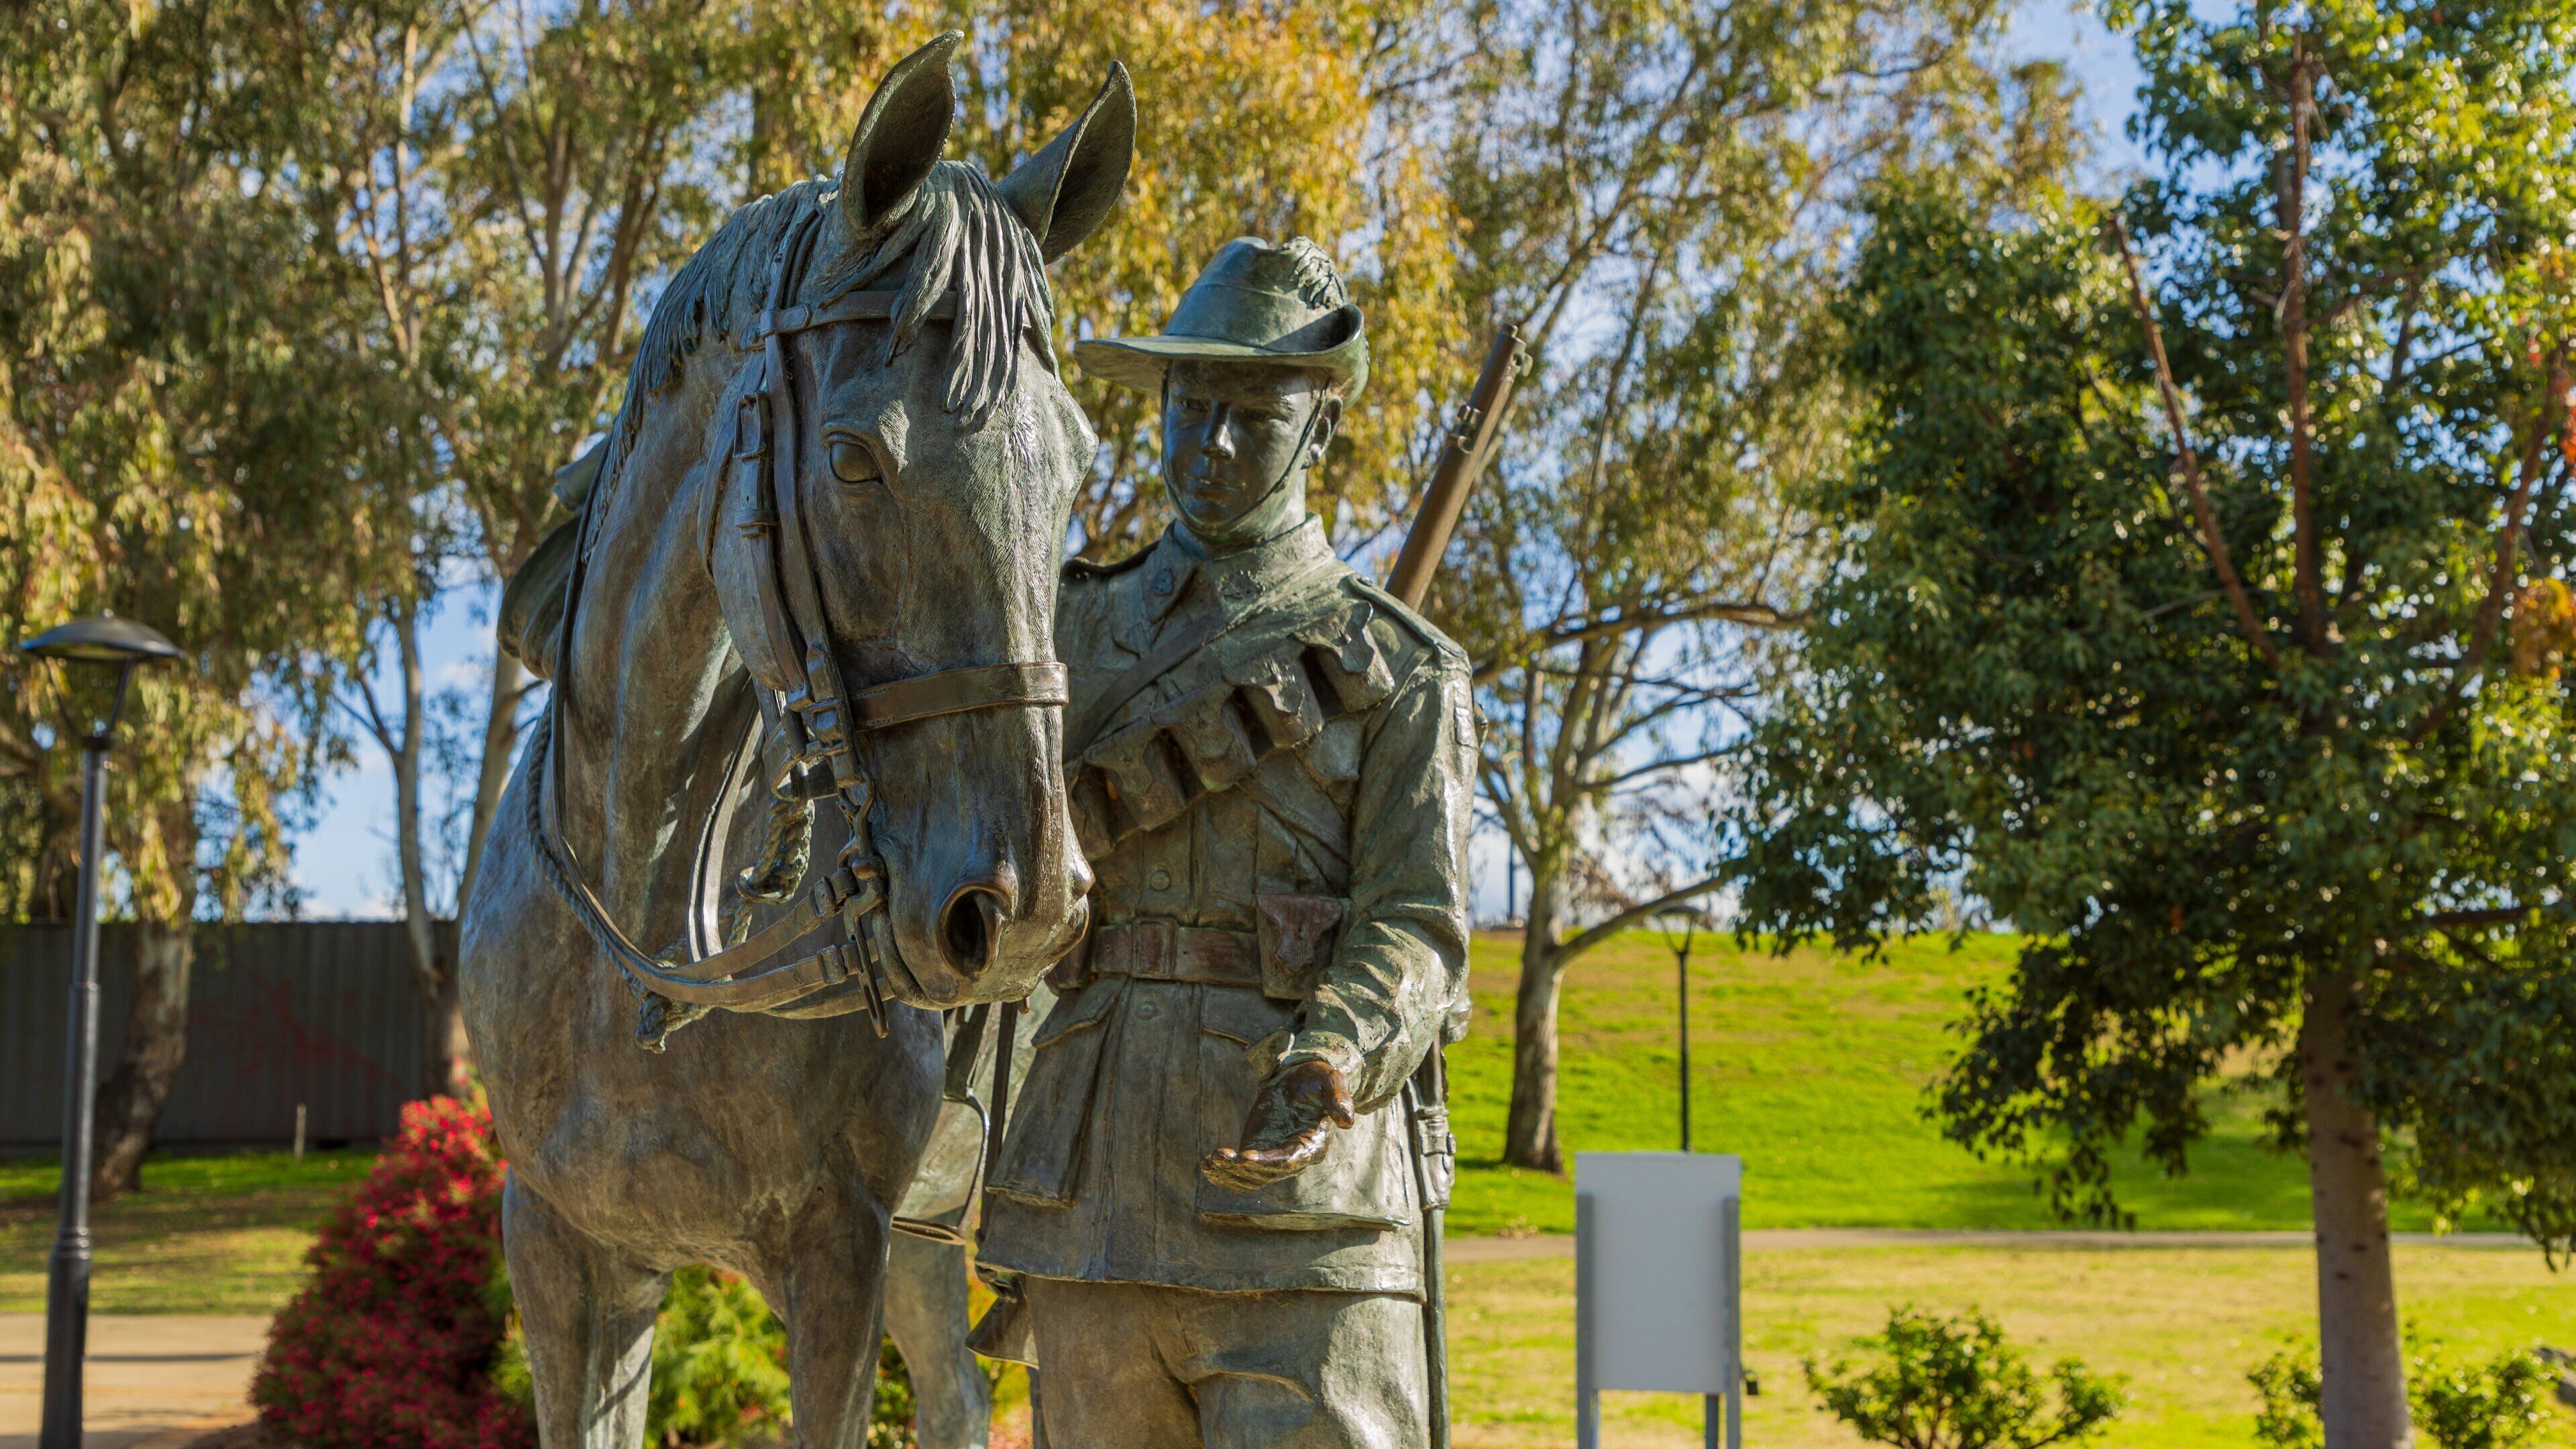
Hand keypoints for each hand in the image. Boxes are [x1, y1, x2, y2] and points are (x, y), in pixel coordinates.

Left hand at [1199, 1059, 1356, 1191]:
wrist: (1302, 1080)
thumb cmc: (1318, 1079)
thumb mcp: (1330, 1081)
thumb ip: (1339, 1099)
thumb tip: (1348, 1121)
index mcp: (1311, 1144)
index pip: (1289, 1160)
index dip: (1267, 1162)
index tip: (1244, 1157)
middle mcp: (1293, 1157)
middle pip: (1265, 1173)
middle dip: (1240, 1169)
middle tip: (1217, 1156)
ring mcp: (1273, 1158)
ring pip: (1250, 1179)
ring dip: (1228, 1175)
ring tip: (1208, 1161)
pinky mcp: (1258, 1153)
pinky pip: (1241, 1174)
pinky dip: (1223, 1174)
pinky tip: (1205, 1164)